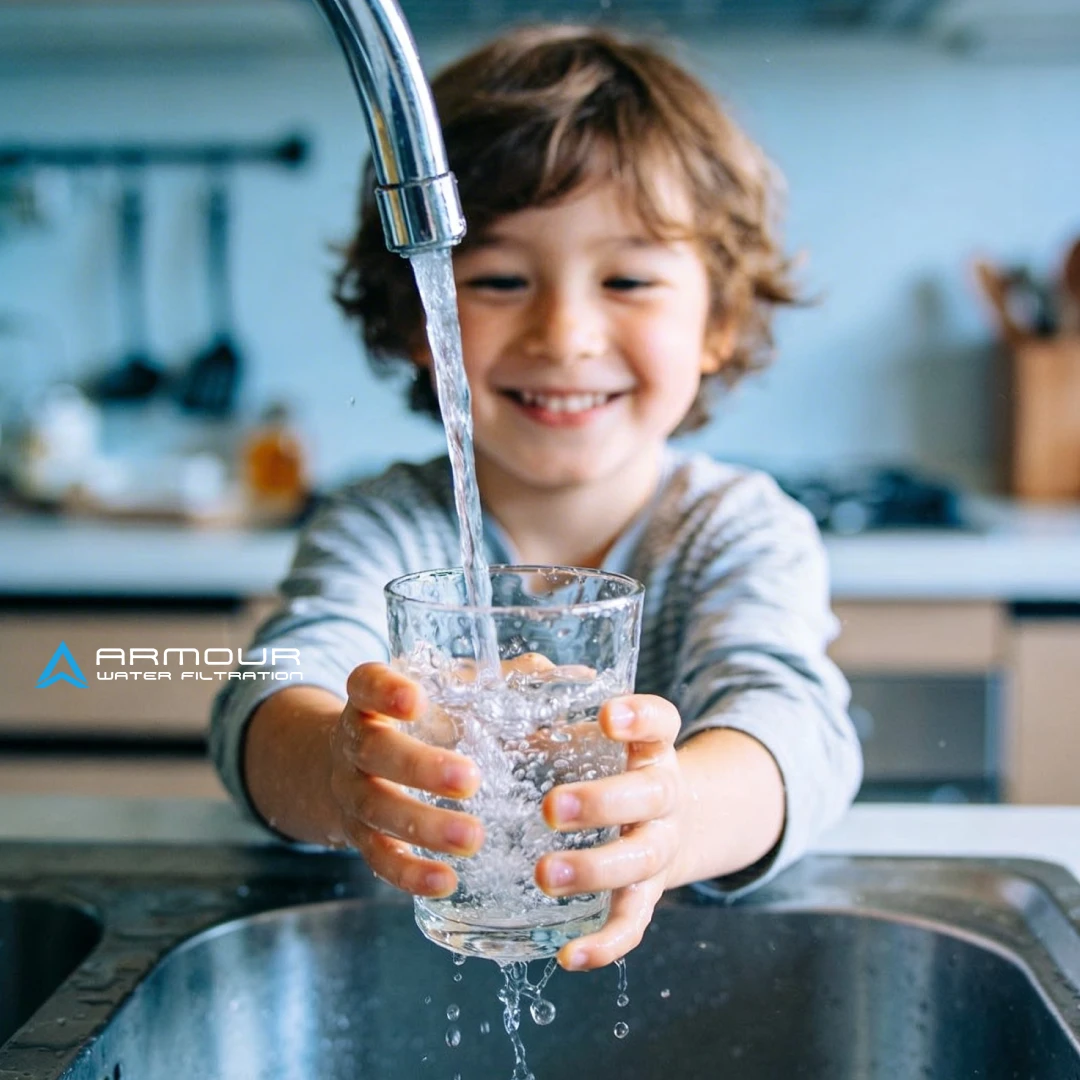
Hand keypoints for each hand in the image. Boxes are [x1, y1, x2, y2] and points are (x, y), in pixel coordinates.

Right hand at [329, 661, 484, 895]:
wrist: (348, 765)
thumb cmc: (418, 721)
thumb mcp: (442, 692)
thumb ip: (491, 681)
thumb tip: (548, 671)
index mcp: (371, 699)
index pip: (366, 684)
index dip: (386, 691)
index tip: (417, 699)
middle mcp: (353, 743)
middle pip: (373, 750)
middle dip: (420, 767)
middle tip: (470, 780)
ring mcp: (352, 792)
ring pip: (377, 809)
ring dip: (424, 826)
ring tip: (473, 838)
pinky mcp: (359, 836)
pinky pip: (379, 859)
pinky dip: (409, 874)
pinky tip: (446, 882)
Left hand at [535, 694, 685, 971]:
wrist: (667, 819)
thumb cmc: (604, 766)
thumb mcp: (586, 735)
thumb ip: (547, 712)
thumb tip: (494, 681)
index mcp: (651, 747)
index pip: (661, 722)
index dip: (640, 718)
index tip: (605, 715)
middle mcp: (664, 795)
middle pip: (650, 796)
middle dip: (602, 803)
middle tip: (551, 808)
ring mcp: (658, 847)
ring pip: (640, 861)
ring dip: (593, 870)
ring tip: (543, 876)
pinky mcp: (646, 895)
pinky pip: (632, 923)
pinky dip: (605, 943)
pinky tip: (569, 956)